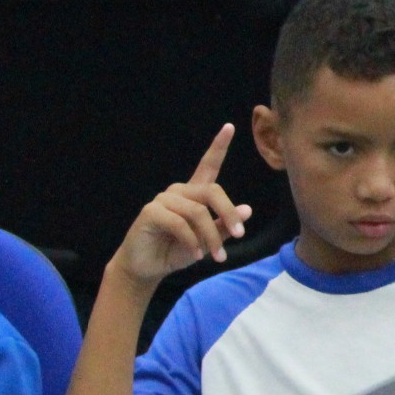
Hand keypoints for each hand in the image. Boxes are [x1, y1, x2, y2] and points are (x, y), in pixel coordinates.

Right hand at [114, 124, 250, 284]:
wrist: (148, 268)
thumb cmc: (177, 251)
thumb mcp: (208, 241)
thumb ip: (224, 226)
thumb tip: (246, 209)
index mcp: (194, 194)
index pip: (208, 165)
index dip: (218, 146)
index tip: (229, 127)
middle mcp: (179, 192)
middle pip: (212, 191)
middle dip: (228, 214)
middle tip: (239, 236)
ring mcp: (163, 200)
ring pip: (197, 211)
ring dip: (211, 237)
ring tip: (216, 256)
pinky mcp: (151, 212)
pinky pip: (179, 222)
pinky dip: (192, 241)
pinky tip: (196, 254)